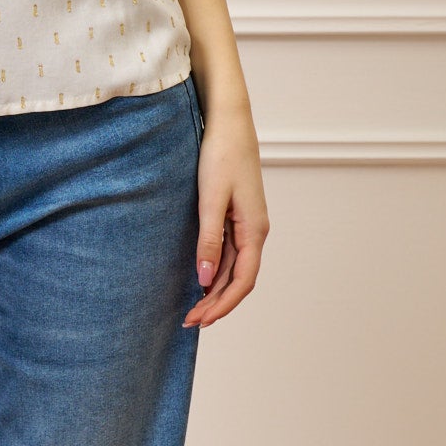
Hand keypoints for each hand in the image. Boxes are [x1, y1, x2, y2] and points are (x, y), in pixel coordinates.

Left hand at [185, 102, 267, 327]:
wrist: (228, 123)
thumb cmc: (221, 156)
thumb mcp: (211, 200)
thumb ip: (209, 241)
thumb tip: (205, 278)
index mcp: (255, 230)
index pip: (243, 281)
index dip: (223, 305)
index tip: (201, 320)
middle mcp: (256, 231)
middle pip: (239, 279)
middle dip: (216, 303)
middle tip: (189, 321)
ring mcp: (248, 224)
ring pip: (234, 268)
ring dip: (215, 290)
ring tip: (192, 308)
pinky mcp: (237, 216)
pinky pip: (230, 253)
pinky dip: (216, 271)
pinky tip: (200, 280)